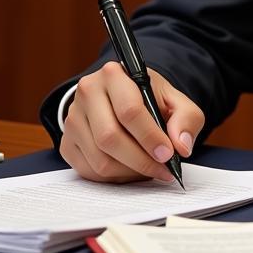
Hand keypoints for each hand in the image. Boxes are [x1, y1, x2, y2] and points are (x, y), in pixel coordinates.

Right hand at [60, 62, 203, 183]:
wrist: (120, 96)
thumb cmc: (149, 98)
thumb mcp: (174, 100)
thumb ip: (186, 118)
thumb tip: (181, 146)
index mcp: (114, 74)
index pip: (129, 110)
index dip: (150, 137)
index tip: (167, 154)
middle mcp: (87, 93)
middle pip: (110, 137)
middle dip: (141, 160)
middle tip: (162, 169)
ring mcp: (73, 118)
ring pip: (99, 158)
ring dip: (129, 172)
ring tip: (150, 169)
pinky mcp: (67, 142)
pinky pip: (88, 170)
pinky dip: (114, 178)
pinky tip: (131, 170)